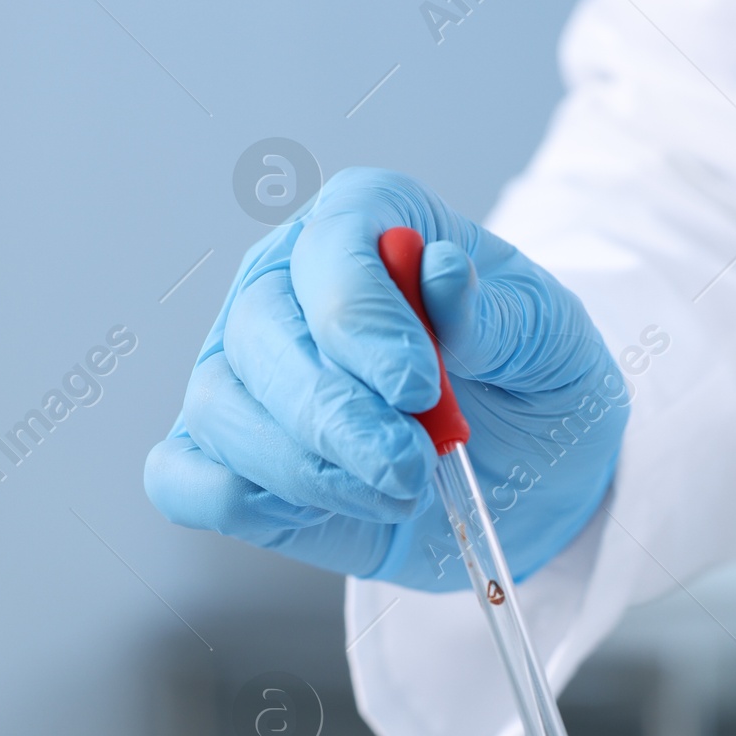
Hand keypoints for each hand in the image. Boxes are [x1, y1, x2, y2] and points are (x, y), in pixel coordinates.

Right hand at [143, 167, 627, 586]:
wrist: (527, 471)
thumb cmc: (532, 383)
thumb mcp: (552, 339)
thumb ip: (498, 313)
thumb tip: (440, 274)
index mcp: (363, 225)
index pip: (330, 249)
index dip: (363, 322)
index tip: (419, 389)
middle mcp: (284, 286)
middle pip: (261, 333)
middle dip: (338, 416)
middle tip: (412, 467)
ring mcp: (244, 372)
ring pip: (221, 408)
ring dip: (308, 469)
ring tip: (396, 492)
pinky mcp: (229, 457)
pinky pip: (183, 477)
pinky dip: (237, 501)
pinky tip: (320, 510)